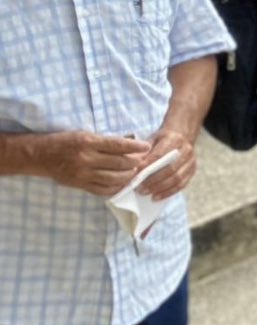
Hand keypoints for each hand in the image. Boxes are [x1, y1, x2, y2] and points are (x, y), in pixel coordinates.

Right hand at [35, 131, 150, 196]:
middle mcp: (86, 159)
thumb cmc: (66, 141)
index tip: (146, 147)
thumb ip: (107, 140)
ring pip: (114, 178)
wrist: (41, 156)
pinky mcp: (80, 185)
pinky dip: (116, 187)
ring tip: (134, 172)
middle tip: (142, 161)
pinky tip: (122, 183)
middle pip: (120, 163)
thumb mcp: (86, 134)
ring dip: (128, 176)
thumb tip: (132, 141)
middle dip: (135, 162)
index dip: (136, 147)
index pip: (119, 145)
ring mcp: (83, 174)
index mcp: (89, 143)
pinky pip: (103, 190)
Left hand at [136, 128, 197, 201]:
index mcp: (175, 139)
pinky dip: (168, 192)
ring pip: (177, 178)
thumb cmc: (163, 139)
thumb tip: (134, 167)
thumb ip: (145, 151)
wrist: (182, 136)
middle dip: (154, 180)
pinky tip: (157, 197)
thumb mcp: (153, 139)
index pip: (161, 154)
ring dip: (160, 188)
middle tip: (140, 187)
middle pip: (171, 168)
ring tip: (146, 193)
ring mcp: (191, 161)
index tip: (136, 173)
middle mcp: (186, 150)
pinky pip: (181, 185)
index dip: (149, 164)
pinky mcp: (192, 171)